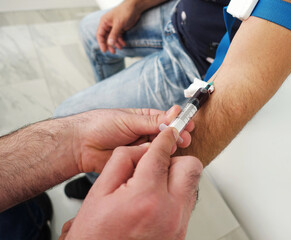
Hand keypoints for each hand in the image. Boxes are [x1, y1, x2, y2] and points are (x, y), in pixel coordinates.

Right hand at [60, 128, 202, 239]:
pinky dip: (174, 196)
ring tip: (152, 187)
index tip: (167, 133)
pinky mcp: (181, 234)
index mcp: (147, 197)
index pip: (162, 155)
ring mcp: (178, 226)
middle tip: (157, 165)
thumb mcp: (99, 192)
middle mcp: (170, 212)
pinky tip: (154, 202)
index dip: (164, 139)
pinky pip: (186, 204)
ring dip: (175, 178)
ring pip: (191, 185)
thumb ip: (123, 160)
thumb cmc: (96, 236)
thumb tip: (144, 148)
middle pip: (190, 167)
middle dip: (175, 160)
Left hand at [69, 105, 193, 173]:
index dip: (178, 122)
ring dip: (169, 148)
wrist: (80, 145)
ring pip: (160, 149)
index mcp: (143, 119)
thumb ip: (152, 121)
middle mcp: (144, 133)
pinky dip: (158, 160)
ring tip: (176, 146)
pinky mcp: (136, 162)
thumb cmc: (100, 125)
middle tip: (185, 138)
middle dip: (177, 136)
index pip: (166, 119)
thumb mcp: (129, 120)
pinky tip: (164, 159)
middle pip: (166, 135)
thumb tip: (173, 114)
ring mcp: (141, 148)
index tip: (188, 123)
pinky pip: (151, 162)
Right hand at [97, 1, 140, 52]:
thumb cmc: (125, 12)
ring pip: (112, 38)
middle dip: (109, 45)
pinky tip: (124, 44)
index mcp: (104, 22)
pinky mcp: (120, 28)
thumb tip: (109, 44)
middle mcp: (108, 25)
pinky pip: (118, 37)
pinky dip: (120, 41)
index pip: (100, 35)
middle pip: (106, 38)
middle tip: (113, 52)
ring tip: (120, 48)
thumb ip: (114, 34)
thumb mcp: (119, 24)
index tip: (104, 50)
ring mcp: (114, 27)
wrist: (135, 8)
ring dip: (115, 44)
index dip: (101, 43)